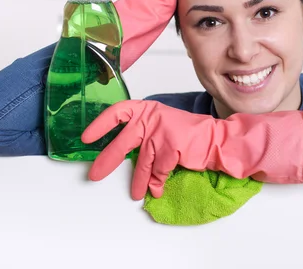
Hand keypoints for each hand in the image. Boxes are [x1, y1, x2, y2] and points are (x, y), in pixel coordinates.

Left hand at [81, 100, 302, 199]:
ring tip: (136, 192)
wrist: (216, 139)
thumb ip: (143, 135)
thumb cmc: (188, 134)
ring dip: (139, 181)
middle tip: (94, 174)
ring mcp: (162, 132)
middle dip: (108, 159)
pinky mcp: (172, 147)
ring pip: (143, 162)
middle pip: (124, 140)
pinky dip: (156, 182)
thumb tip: (120, 153)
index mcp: (148, 110)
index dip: (101, 124)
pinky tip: (156, 188)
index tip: (86, 137)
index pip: (119, 112)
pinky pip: (158, 170)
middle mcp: (153, 118)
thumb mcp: (162, 126)